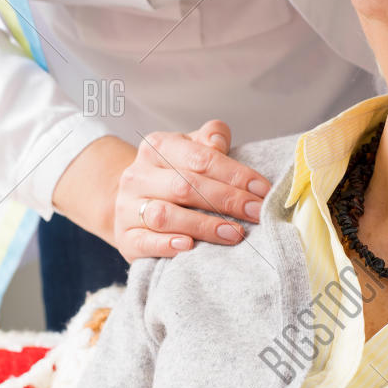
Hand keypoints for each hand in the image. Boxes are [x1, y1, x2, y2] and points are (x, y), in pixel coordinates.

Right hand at [113, 121, 271, 261]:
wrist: (132, 202)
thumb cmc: (172, 175)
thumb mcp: (190, 150)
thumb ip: (210, 140)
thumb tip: (218, 141)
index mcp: (157, 147)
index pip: (200, 158)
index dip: (235, 174)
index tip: (262, 190)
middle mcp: (138, 175)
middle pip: (185, 186)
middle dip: (227, 200)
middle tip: (256, 213)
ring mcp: (127, 207)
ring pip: (165, 215)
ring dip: (203, 226)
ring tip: (234, 233)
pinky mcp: (125, 237)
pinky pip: (145, 241)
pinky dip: (168, 245)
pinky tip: (190, 246)